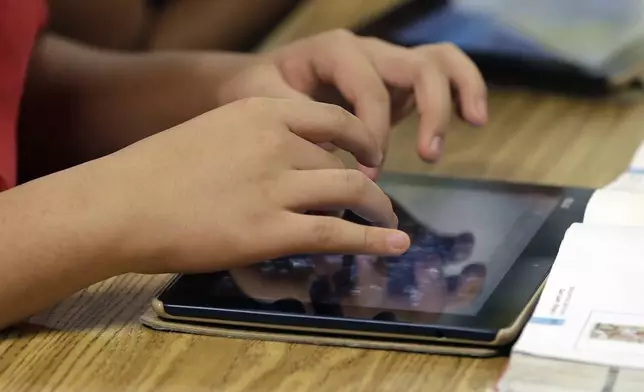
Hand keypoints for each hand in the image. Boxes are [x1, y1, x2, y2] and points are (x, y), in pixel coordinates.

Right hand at [93, 98, 410, 273]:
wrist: (120, 203)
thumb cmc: (158, 170)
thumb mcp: (215, 132)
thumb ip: (258, 140)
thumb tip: (295, 160)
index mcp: (262, 112)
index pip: (334, 121)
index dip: (361, 140)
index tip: (370, 157)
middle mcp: (277, 143)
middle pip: (343, 162)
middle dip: (369, 182)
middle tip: (378, 199)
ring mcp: (276, 187)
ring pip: (351, 191)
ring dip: (379, 209)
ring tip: (390, 224)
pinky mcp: (270, 231)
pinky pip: (337, 232)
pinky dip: (373, 239)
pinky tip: (393, 245)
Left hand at [213, 30, 487, 178]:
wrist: (257, 81)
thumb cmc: (257, 90)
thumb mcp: (263, 100)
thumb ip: (296, 120)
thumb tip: (334, 152)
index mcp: (335, 50)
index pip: (371, 88)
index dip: (374, 131)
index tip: (366, 171)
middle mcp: (368, 51)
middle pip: (419, 66)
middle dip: (432, 109)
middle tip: (428, 156)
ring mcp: (386, 64)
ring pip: (439, 60)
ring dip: (459, 91)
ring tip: (475, 122)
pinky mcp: (396, 84)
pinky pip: (439, 76)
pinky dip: (461, 92)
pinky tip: (471, 119)